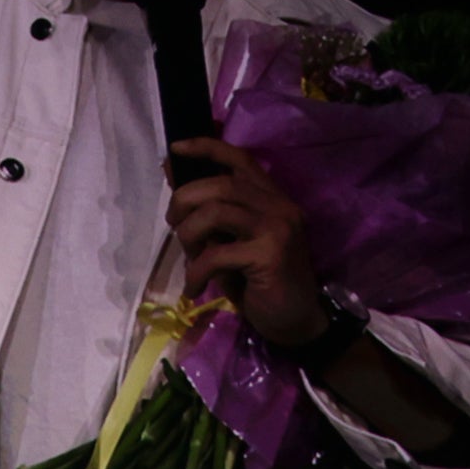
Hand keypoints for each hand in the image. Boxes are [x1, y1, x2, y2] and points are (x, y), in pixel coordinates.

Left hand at [162, 138, 327, 346]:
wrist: (296, 321)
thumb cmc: (259, 282)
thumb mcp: (230, 242)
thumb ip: (210, 213)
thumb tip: (175, 177)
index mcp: (271, 198)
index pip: (239, 158)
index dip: (206, 147)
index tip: (176, 148)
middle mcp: (279, 205)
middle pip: (221, 184)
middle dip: (185, 200)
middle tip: (173, 224)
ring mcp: (278, 228)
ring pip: (216, 211)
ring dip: (189, 233)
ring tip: (189, 256)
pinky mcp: (271, 254)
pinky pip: (217, 253)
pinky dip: (196, 271)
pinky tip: (195, 287)